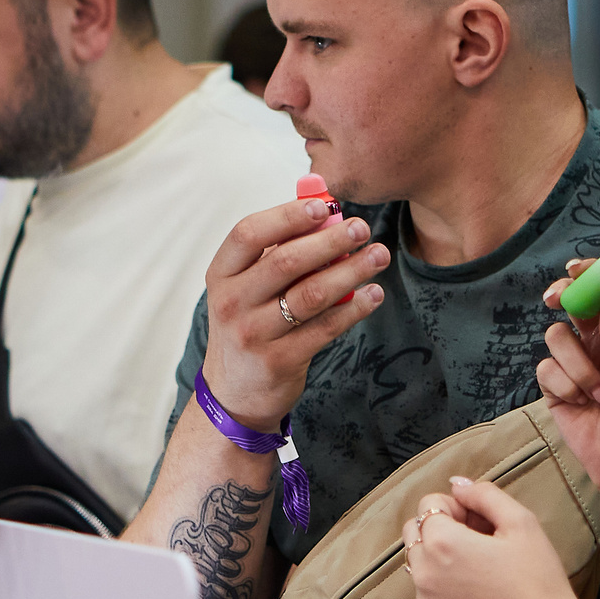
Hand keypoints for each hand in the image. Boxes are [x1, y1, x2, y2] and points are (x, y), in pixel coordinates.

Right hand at [200, 198, 390, 426]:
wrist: (235, 391)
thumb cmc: (250, 322)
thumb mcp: (247, 285)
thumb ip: (279, 249)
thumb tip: (327, 210)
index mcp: (221, 274)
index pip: (248, 234)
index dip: (287, 217)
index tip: (324, 206)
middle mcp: (231, 303)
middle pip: (285, 262)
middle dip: (330, 241)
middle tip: (362, 228)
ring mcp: (253, 335)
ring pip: (311, 295)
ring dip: (350, 272)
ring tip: (378, 256)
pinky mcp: (279, 361)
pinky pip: (325, 328)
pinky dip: (354, 309)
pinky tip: (373, 294)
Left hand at [406, 476, 579, 598]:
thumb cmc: (537, 580)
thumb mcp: (521, 523)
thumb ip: (484, 494)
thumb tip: (457, 484)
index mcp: (441, 542)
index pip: (429, 504)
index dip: (457, 507)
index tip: (482, 523)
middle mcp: (423, 573)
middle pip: (415, 533)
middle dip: (441, 529)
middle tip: (478, 543)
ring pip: (421, 567)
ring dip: (442, 561)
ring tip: (481, 573)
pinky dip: (445, 593)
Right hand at [539, 261, 599, 525]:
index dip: (594, 275)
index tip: (579, 268)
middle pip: (574, 304)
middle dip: (565, 298)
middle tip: (558, 297)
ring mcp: (577, 364)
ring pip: (556, 338)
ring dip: (575, 365)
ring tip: (596, 391)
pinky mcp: (557, 387)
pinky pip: (545, 368)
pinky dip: (562, 385)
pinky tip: (580, 403)